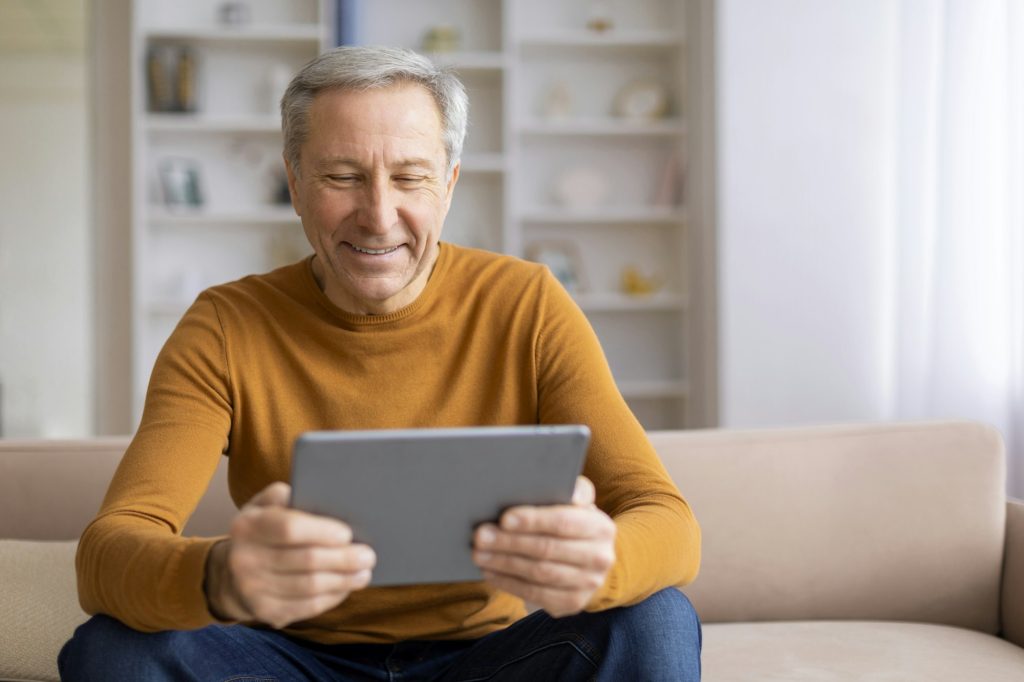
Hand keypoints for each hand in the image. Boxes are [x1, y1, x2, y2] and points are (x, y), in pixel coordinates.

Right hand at [204, 482, 375, 628]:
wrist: (232, 574)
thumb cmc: (263, 531)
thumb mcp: (264, 506)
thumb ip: (284, 496)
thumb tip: (320, 496)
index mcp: (247, 526)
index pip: (289, 529)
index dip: (322, 532)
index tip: (348, 534)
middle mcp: (245, 560)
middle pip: (306, 561)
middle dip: (343, 559)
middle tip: (368, 555)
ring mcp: (253, 590)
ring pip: (310, 587)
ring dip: (343, 580)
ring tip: (364, 572)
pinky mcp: (266, 613)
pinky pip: (307, 607)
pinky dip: (332, 597)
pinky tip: (346, 587)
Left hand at [472, 476, 615, 617]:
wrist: (590, 559)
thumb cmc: (572, 520)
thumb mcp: (576, 502)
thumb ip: (568, 489)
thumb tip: (558, 487)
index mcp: (601, 526)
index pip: (564, 522)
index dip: (533, 520)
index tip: (504, 518)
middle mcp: (600, 557)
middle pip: (547, 550)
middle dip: (509, 542)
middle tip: (480, 536)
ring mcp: (588, 584)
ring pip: (539, 574)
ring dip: (504, 563)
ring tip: (479, 553)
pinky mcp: (573, 603)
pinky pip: (536, 595)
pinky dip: (509, 583)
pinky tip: (490, 572)